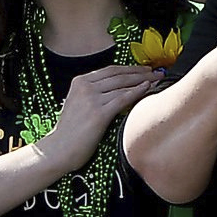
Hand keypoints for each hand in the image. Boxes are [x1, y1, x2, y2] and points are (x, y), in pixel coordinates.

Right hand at [35, 62, 166, 161]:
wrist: (60, 149)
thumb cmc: (70, 131)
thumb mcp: (78, 103)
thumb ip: (94, 93)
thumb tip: (119, 87)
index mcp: (79, 82)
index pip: (110, 70)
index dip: (130, 68)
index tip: (144, 69)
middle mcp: (84, 87)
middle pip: (119, 75)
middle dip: (140, 73)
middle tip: (156, 73)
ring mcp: (91, 99)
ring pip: (123, 85)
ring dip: (143, 81)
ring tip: (157, 80)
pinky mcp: (99, 113)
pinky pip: (123, 99)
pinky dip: (137, 92)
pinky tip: (148, 89)